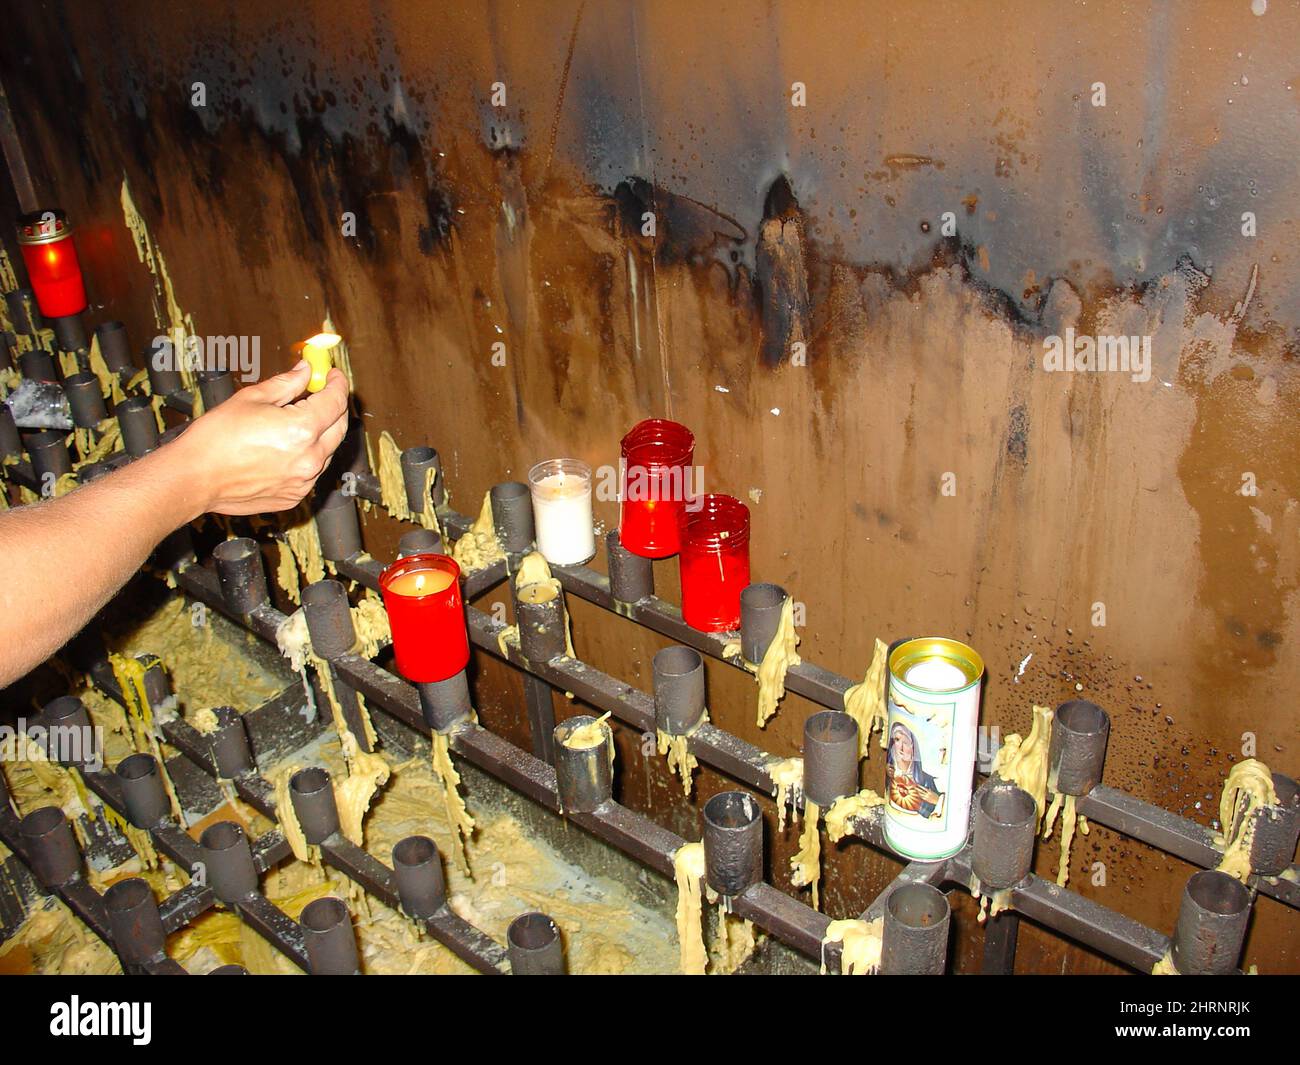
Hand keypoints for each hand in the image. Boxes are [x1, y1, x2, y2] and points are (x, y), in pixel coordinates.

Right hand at [170, 360, 348, 516]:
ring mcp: (304, 481)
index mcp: (302, 430)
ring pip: (326, 451)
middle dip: (334, 406)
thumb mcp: (252, 399)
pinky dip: (306, 456)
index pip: (336, 401)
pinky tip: (285, 448)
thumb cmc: (215, 438)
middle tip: (321, 393)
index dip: (337, 383)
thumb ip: (286, 384)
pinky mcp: (294, 496)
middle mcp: (309, 458)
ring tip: (295, 421)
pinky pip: (311, 472)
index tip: (332, 375)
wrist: (195, 477)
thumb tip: (304, 371)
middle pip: (339, 426)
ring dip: (320, 433)